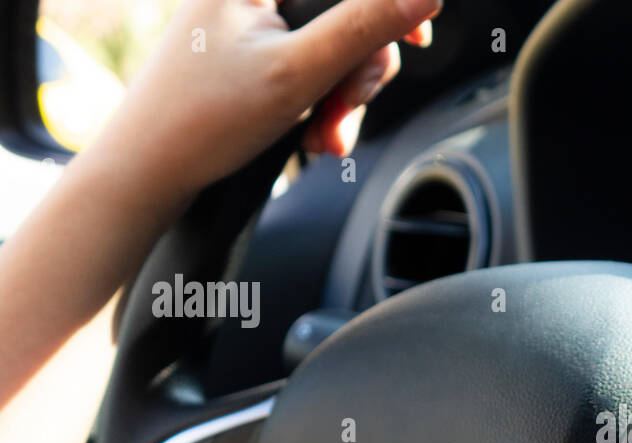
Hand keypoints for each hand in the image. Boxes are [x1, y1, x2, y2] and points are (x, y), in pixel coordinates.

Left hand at [93, 0, 442, 202]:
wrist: (148, 172)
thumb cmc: (205, 119)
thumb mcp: (299, 72)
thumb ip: (364, 26)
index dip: (391, 5)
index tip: (418, 38)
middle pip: (347, 16)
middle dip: (360, 72)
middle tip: (346, 109)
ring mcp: (252, 26)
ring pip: (333, 51)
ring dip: (343, 101)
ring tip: (323, 139)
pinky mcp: (253, 58)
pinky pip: (311, 72)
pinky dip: (322, 108)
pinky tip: (312, 139)